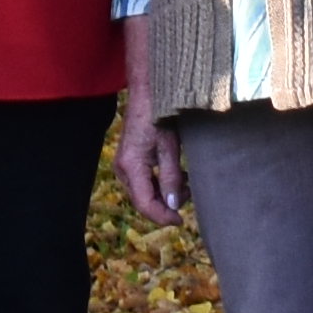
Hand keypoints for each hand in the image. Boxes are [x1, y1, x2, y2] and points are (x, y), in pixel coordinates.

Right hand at [118, 90, 189, 224]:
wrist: (147, 91)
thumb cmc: (159, 114)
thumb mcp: (170, 147)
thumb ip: (171, 177)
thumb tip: (174, 205)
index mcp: (131, 166)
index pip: (145, 203)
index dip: (162, 217)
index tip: (181, 221)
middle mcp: (123, 168)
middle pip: (142, 200)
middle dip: (165, 205)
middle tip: (188, 199)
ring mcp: (125, 163)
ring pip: (144, 191)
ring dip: (164, 194)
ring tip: (187, 186)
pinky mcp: (130, 159)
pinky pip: (143, 180)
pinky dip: (160, 184)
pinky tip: (178, 177)